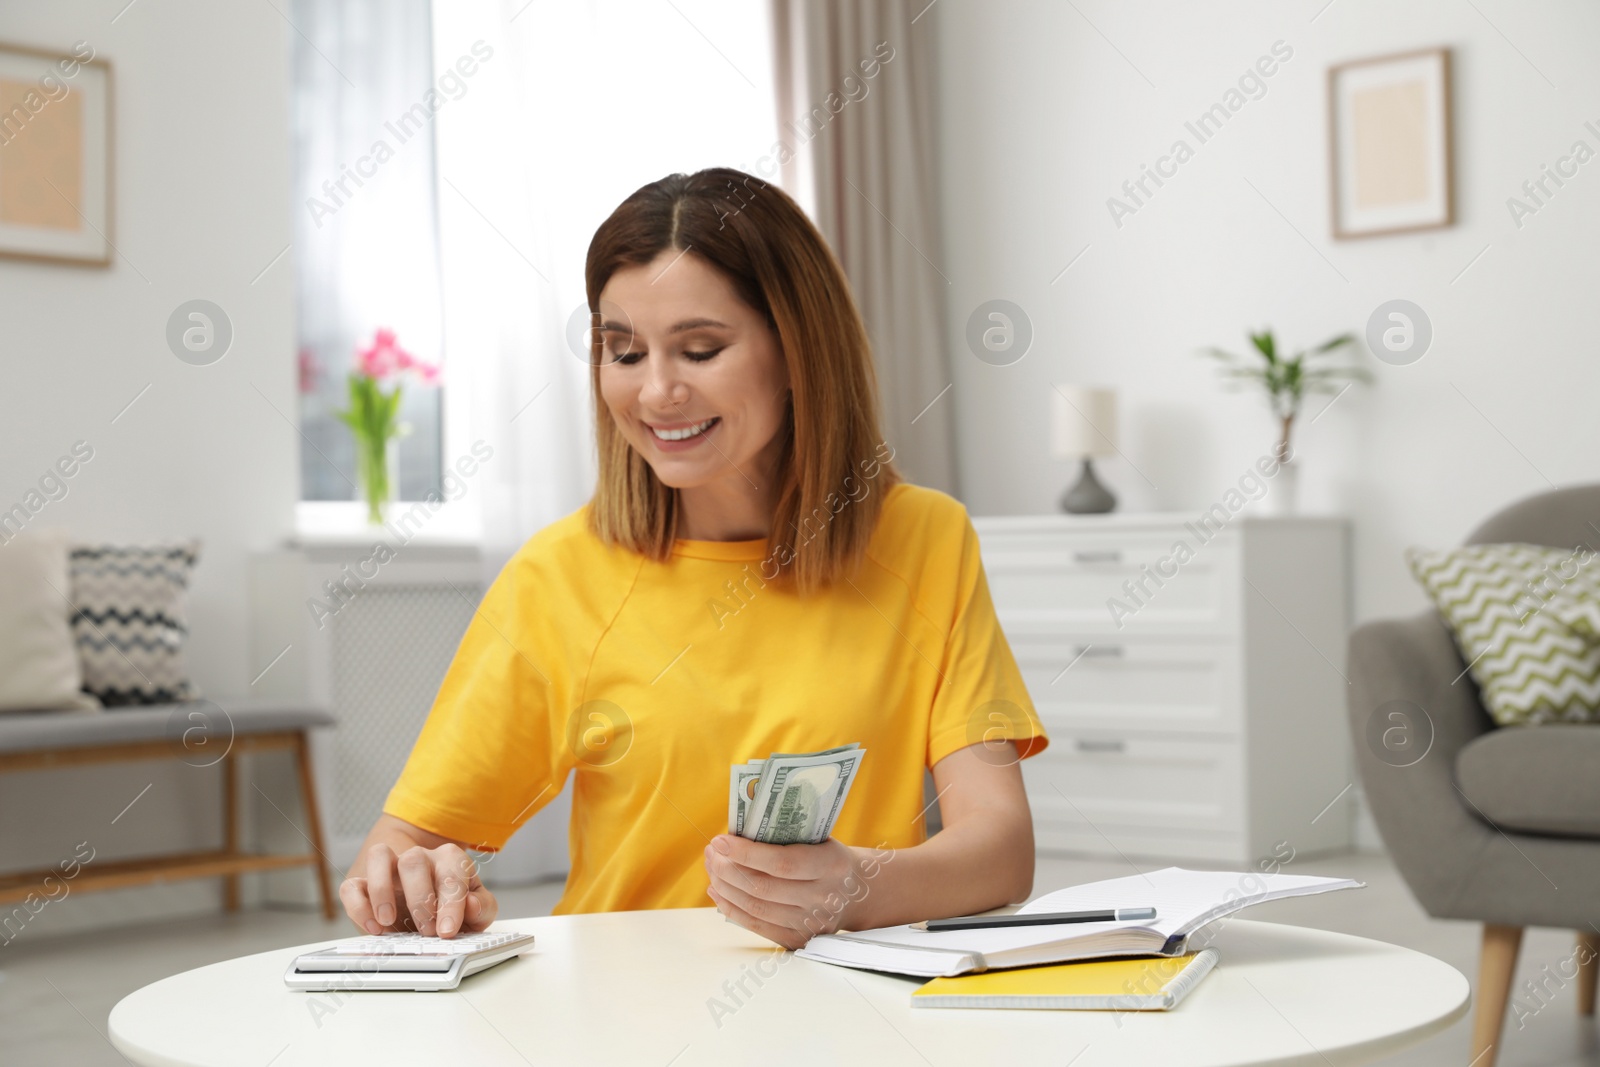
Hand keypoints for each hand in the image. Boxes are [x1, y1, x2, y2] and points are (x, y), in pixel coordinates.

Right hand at [339, 841, 497, 937]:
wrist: (428, 907)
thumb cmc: (453, 908)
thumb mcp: (476, 911)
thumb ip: (482, 907)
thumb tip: (471, 905)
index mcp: (450, 860)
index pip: (452, 872)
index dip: (451, 902)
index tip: (447, 930)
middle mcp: (419, 858)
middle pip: (414, 860)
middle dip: (420, 899)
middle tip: (426, 933)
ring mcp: (389, 869)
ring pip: (379, 856)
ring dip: (382, 889)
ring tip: (390, 921)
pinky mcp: (364, 885)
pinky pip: (351, 886)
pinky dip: (358, 906)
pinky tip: (373, 928)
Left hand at [703, 834, 865, 949]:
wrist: (856, 891)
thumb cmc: (828, 857)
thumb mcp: (818, 839)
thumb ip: (783, 838)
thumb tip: (734, 835)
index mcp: (832, 865)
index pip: (782, 864)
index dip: (746, 854)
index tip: (721, 840)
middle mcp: (823, 898)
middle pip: (763, 888)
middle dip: (728, 869)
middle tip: (712, 852)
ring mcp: (811, 923)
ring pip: (755, 908)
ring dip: (725, 887)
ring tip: (712, 867)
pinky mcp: (798, 939)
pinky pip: (757, 926)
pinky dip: (731, 908)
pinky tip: (717, 890)